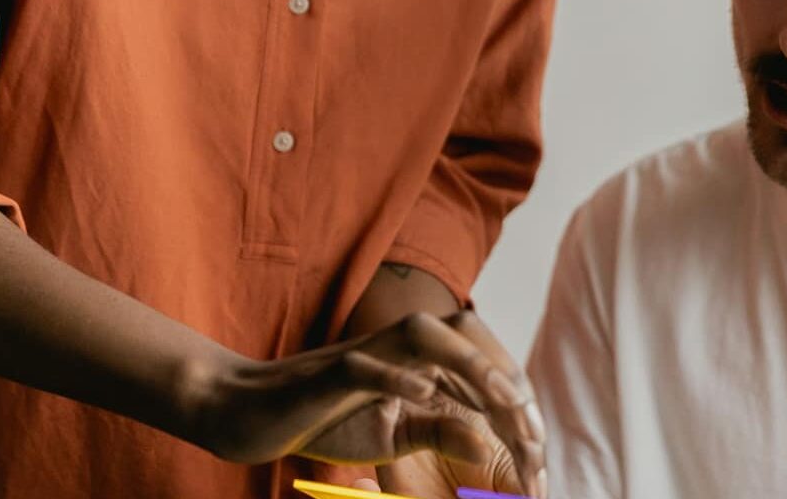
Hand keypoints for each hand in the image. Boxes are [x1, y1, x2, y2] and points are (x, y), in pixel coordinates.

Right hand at [196, 310, 543, 488]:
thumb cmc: (322, 419)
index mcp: (417, 360)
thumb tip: (484, 438)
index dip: (512, 401)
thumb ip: (438, 430)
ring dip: (468, 364)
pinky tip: (425, 393)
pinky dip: (396, 375)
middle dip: (504, 383)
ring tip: (503, 400)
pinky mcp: (330, 371)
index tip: (537, 449)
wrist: (248, 414)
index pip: (477, 364)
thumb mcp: (392, 433)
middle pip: (464, 341)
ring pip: (424, 337)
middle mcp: (397, 346)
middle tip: (533, 436)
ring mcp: (365, 353)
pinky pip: (367, 364)